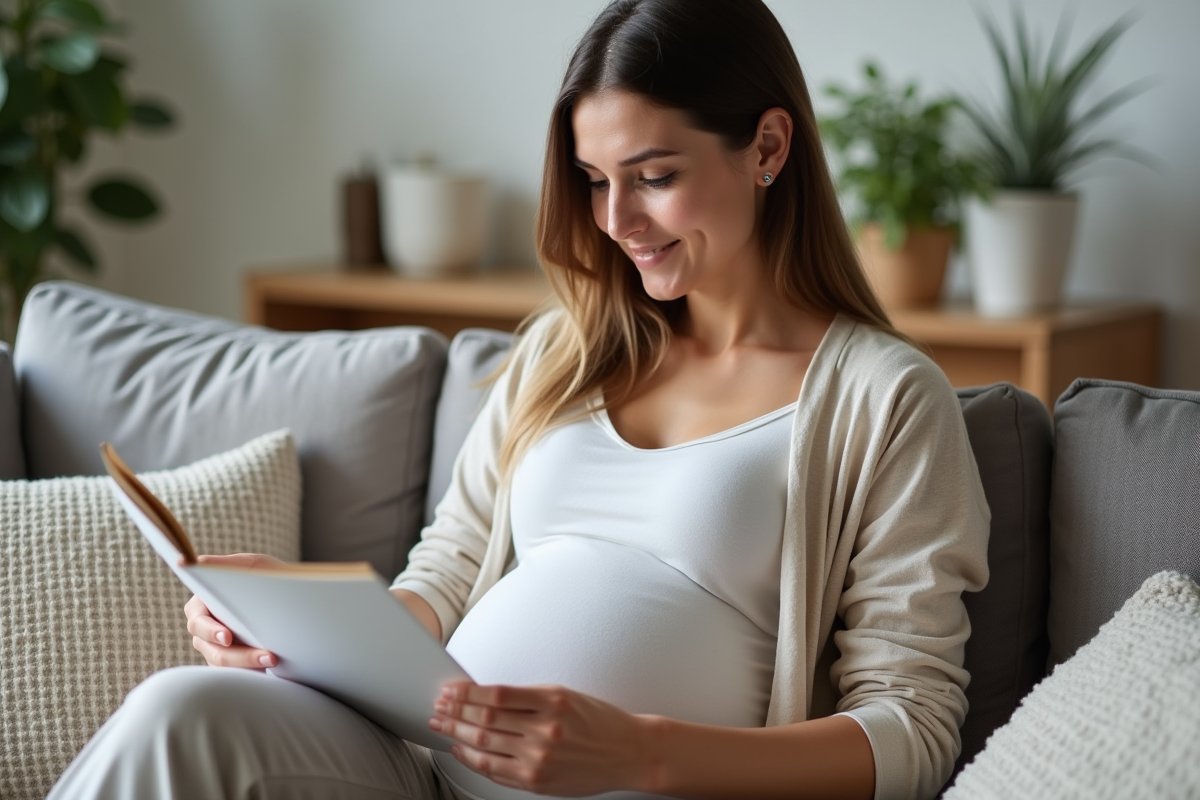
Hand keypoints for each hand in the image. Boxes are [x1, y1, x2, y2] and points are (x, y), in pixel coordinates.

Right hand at [184, 553, 284, 669]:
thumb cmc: (268, 578)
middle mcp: (203, 630)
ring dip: (251, 663)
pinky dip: (253, 670)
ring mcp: (215, 649)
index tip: (228, 636)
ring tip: (275, 659)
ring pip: (224, 663)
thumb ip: (228, 564)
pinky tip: (273, 668)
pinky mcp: (231, 664)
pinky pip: (236, 673)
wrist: (289, 601)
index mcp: (202, 605)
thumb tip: (199, 562)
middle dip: (238, 654)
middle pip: (210, 648)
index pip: (198, 620)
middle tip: (266, 655)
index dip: (210, 630)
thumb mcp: (255, 566)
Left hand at [428, 682, 654, 795]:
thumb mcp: (565, 696)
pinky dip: (472, 759)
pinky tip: (461, 749)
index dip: (467, 692)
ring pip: (485, 745)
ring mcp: (540, 758)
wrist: (628, 752)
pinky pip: (495, 770)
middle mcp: (545, 730)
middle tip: (438, 705)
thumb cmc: (598, 721)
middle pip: (486, 720)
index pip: (496, 695)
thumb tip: (484, 695)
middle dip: (455, 711)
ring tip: (442, 724)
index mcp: (552, 701)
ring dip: (457, 733)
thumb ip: (527, 697)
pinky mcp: (537, 781)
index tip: (451, 688)